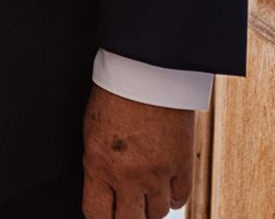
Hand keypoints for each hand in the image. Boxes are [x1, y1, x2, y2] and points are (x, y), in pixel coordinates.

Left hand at [80, 86, 194, 218]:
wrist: (147, 71)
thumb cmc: (114, 95)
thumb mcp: (92, 132)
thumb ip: (98, 165)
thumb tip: (103, 189)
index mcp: (98, 165)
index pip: (97, 214)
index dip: (100, 218)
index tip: (104, 214)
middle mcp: (128, 176)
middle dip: (125, 218)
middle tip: (126, 209)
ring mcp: (157, 173)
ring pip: (157, 214)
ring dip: (150, 208)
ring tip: (145, 195)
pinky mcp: (182, 165)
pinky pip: (180, 199)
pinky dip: (172, 198)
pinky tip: (165, 188)